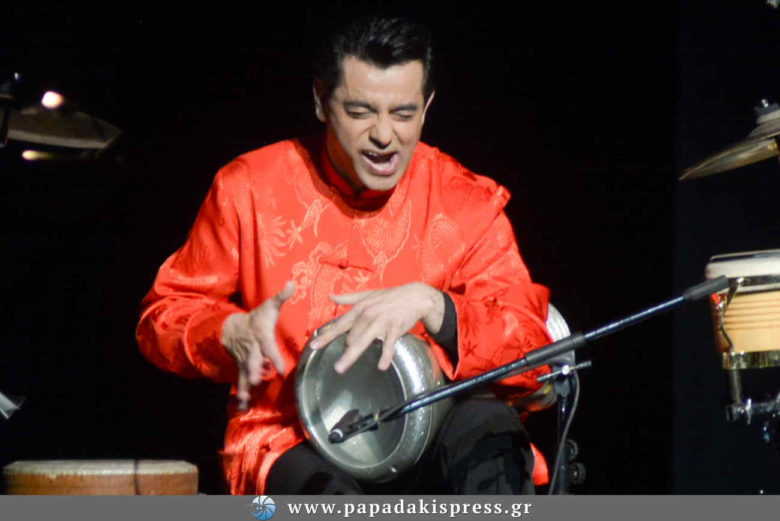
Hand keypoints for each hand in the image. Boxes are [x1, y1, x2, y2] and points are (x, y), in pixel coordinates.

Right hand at [222, 281, 294, 408]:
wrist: (230, 328)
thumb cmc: (255, 318)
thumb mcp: (268, 306)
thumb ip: (282, 296)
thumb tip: (293, 282)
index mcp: (261, 337)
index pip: (268, 349)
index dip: (274, 358)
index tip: (281, 369)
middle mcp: (252, 351)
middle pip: (252, 362)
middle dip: (254, 372)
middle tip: (258, 382)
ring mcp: (245, 360)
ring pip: (245, 374)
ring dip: (246, 387)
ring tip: (246, 402)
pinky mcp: (241, 368)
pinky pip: (240, 382)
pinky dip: (241, 395)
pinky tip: (243, 408)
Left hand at [309, 282, 444, 373]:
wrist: (414, 296)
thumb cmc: (389, 297)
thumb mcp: (368, 295)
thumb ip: (348, 298)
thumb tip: (331, 296)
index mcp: (360, 309)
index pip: (339, 325)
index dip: (326, 336)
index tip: (314, 347)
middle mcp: (368, 315)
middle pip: (350, 337)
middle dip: (346, 349)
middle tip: (341, 362)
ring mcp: (381, 322)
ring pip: (362, 341)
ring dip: (351, 356)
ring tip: (340, 368)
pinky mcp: (395, 328)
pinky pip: (388, 344)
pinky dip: (385, 355)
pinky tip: (382, 366)